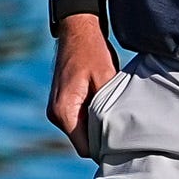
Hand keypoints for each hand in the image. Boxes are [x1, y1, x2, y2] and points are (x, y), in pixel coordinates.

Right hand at [46, 20, 118, 154]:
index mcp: (64, 111)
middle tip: (123, 128)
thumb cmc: (92, 51)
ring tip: (113, 111)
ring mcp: (55, 109)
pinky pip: (78, 121)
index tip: (123, 141)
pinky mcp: (60, 104)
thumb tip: (117, 134)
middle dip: (101, 138)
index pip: (85, 148)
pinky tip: (104, 104)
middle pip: (82, 142)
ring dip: (97, 127)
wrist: (76, 30)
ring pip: (81, 132)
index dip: (104, 148)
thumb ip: (108, 110)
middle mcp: (55, 114)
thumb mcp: (106, 79)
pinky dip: (91, 118)